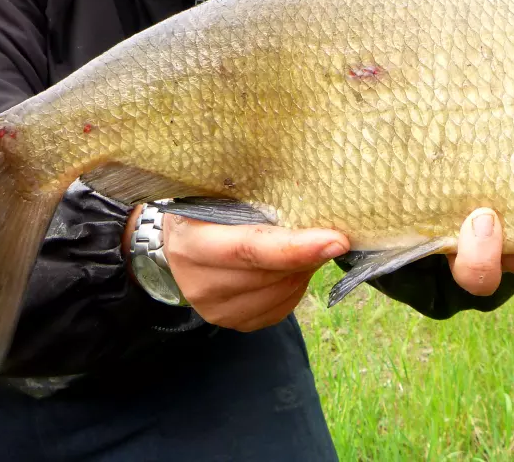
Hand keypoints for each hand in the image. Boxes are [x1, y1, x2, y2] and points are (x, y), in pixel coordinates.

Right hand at [145, 209, 347, 330]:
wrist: (176, 243)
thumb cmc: (203, 206)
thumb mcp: (218, 191)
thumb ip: (258, 195)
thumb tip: (312, 199)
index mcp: (193, 242)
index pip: (250, 249)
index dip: (296, 247)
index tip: (336, 240)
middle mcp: (200, 284)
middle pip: (272, 274)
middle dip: (309, 254)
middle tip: (328, 233)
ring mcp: (215, 310)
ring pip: (282, 293)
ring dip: (303, 270)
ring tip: (302, 245)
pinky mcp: (233, 323)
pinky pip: (280, 308)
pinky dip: (295, 285)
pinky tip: (290, 266)